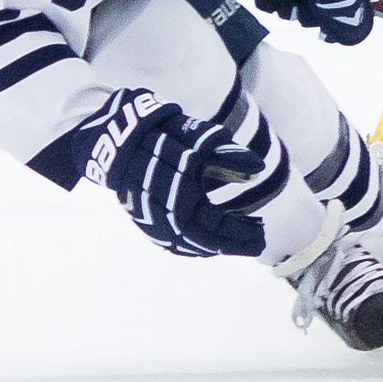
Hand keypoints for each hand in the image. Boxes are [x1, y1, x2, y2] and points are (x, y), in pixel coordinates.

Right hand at [73, 89, 264, 257]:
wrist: (121, 137)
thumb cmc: (167, 134)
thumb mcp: (201, 139)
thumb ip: (229, 156)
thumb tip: (258, 169)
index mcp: (181, 194)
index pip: (215, 224)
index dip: (238, 232)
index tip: (261, 233)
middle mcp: (163, 212)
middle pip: (201, 240)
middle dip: (230, 244)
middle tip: (255, 244)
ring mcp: (149, 218)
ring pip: (183, 244)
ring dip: (211, 247)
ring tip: (236, 243)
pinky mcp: (141, 218)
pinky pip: (167, 240)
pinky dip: (189, 245)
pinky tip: (206, 244)